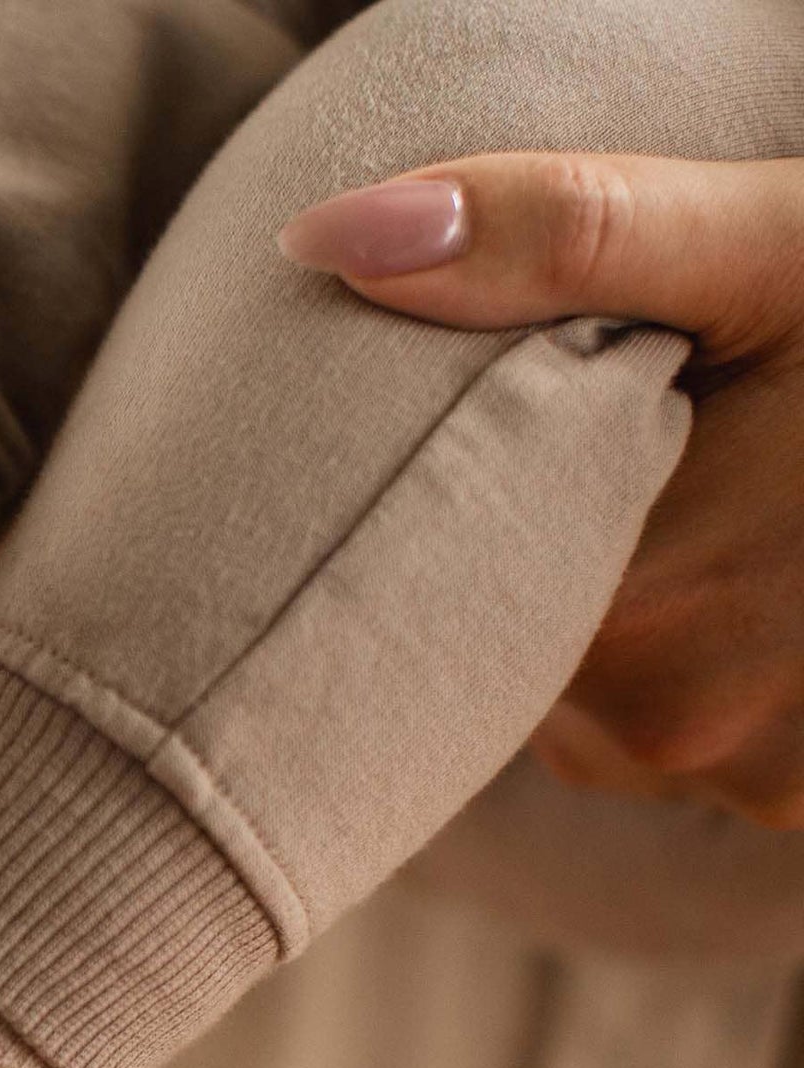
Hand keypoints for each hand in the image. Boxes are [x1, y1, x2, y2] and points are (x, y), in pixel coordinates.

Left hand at [280, 154, 803, 828]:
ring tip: (722, 518)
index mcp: (634, 594)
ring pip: (598, 699)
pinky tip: (769, 590)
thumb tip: (331, 237)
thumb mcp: (762, 248)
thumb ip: (555, 236)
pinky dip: (702, 668)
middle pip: (518, 646)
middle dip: (548, 562)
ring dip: (631, 616)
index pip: (446, 581)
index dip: (466, 508)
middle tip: (640, 463)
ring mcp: (747, 781)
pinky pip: (684, 740)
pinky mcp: (802, 810)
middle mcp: (670, 725)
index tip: (502, 446)